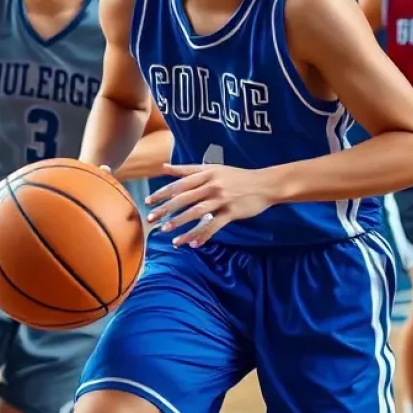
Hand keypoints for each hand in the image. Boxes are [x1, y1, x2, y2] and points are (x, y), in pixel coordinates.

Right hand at [0, 164, 113, 269]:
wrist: (86, 201)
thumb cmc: (87, 191)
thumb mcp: (92, 182)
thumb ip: (98, 177)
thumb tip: (105, 168)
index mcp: (29, 198)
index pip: (3, 199)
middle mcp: (20, 216)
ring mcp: (22, 234)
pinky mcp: (30, 251)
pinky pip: (14, 264)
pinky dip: (4, 273)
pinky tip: (0, 287)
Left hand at [145, 162, 272, 247]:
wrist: (265, 184)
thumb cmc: (236, 176)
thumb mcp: (212, 168)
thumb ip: (187, 169)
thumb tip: (164, 167)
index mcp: (205, 174)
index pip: (179, 184)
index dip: (162, 193)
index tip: (148, 201)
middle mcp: (212, 185)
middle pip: (184, 198)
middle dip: (165, 209)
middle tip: (151, 219)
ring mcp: (222, 199)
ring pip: (196, 213)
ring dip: (180, 223)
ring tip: (166, 231)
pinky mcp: (232, 213)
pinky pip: (214, 226)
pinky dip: (202, 235)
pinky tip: (192, 244)